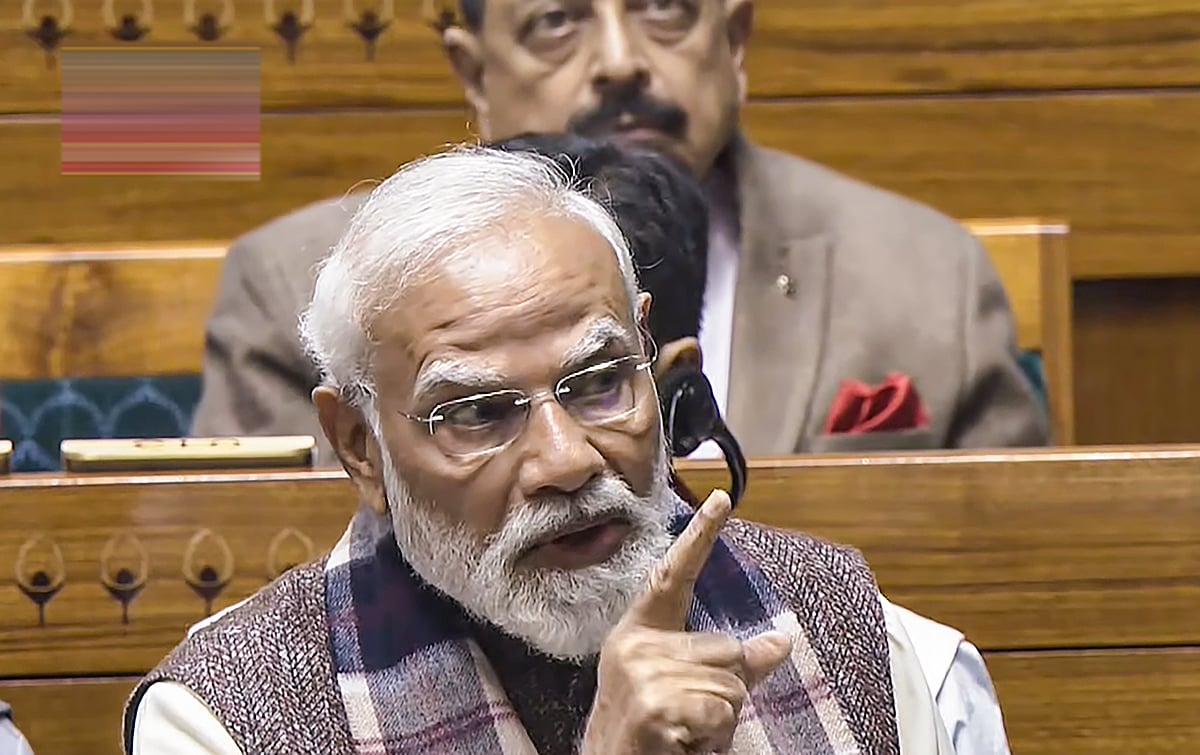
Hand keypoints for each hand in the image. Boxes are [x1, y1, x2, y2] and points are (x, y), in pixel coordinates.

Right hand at [580, 489, 793, 753]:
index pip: (671, 576)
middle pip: (728, 648)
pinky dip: (714, 737)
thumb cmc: (654, 738)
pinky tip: (683, 746)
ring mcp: (641, 674)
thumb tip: (781, 640)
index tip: (723, 499)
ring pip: (731, 683)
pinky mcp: (654, 704)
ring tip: (685, 736)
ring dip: (721, 721)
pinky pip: (722, 710)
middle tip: (692, 722)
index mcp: (638, 634)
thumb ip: (732, 664)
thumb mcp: (687, 692)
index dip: (699, 536)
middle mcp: (634, 646)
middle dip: (726, 692)